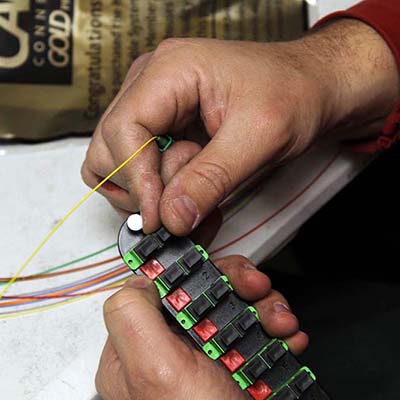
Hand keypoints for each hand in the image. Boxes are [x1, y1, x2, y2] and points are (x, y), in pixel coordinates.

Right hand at [82, 20, 398, 235]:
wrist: (310, 87)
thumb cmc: (292, 94)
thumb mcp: (259, 137)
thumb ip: (211, 178)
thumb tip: (171, 218)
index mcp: (169, 70)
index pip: (123, 131)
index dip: (136, 180)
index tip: (159, 219)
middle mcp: (150, 83)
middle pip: (110, 148)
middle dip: (145, 185)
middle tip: (188, 196)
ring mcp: (153, 104)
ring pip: (117, 161)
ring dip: (152, 187)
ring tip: (197, 182)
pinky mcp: (162, 124)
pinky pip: (139, 165)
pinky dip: (159, 186)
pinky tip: (192, 182)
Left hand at [96, 256, 307, 399]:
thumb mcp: (156, 373)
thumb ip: (132, 318)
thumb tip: (137, 281)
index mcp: (137, 351)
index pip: (158, 289)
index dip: (190, 273)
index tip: (220, 273)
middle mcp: (168, 354)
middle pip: (199, 294)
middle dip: (235, 286)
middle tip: (258, 290)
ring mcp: (204, 362)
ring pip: (231, 309)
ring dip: (263, 308)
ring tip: (281, 323)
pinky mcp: (234, 370)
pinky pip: (253, 333)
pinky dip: (275, 331)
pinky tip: (287, 339)